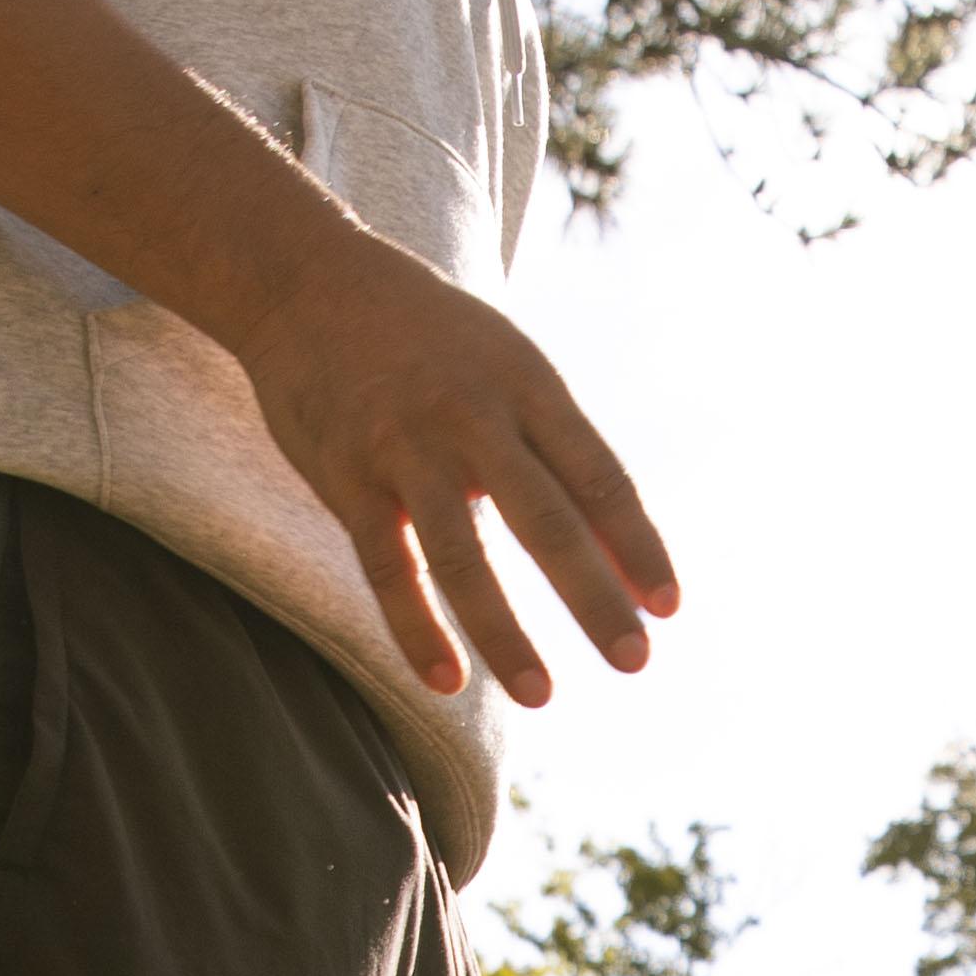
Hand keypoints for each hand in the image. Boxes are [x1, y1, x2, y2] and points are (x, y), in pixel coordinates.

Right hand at [236, 223, 672, 705]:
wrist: (306, 280)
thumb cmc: (430, 339)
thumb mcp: (507, 366)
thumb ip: (559, 451)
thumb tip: (625, 556)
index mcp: (527, 382)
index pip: (598, 474)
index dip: (637, 544)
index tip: (670, 607)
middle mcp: (471, 412)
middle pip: (544, 518)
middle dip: (593, 594)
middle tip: (635, 661)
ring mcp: (405, 445)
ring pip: (461, 555)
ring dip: (505, 632)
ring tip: (541, 695)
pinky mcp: (347, 475)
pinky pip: (387, 566)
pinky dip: (417, 628)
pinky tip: (447, 680)